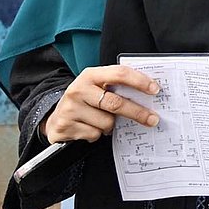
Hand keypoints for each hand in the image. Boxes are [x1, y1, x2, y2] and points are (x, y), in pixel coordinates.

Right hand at [43, 65, 159, 142]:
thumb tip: (148, 94)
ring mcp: (70, 108)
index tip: (155, 90)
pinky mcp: (65, 126)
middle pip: (116, 102)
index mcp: (90, 75)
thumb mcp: (97, 87)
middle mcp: (79, 89)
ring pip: (106, 122)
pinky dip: (96, 135)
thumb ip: (116, 87)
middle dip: (138, 112)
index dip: (140, 81)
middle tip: (153, 119)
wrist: (53, 119)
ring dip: (110, 126)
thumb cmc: (84, 101)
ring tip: (100, 121)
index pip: (120, 73)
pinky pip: (94, 135)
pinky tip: (88, 128)